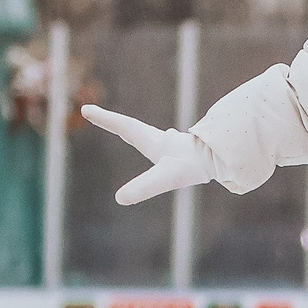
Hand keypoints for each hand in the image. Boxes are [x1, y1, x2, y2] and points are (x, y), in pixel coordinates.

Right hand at [81, 105, 213, 203]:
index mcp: (151, 141)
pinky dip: (161, 140)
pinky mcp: (185, 150)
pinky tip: (171, 141)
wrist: (221, 159)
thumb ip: (144, 187)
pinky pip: (169, 142)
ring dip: (137, 130)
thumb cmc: (191, 167)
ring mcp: (174, 144)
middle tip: (97, 115)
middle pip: (132, 128)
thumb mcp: (164, 178)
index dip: (104, 119)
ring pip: (151, 134)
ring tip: (127, 128)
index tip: (85, 109)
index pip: (122, 126)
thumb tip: (121, 198)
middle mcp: (161, 139)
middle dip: (114, 123)